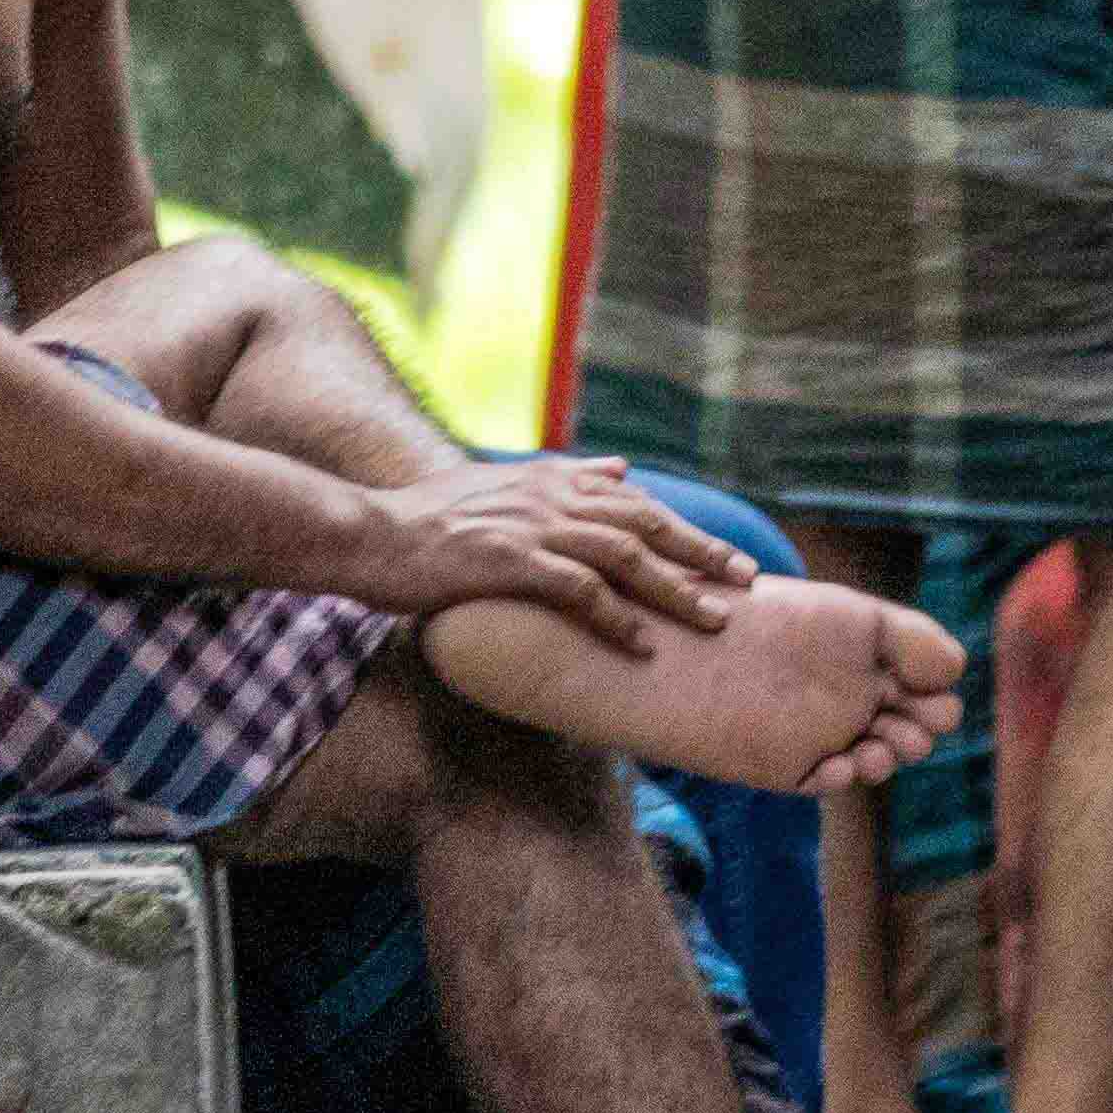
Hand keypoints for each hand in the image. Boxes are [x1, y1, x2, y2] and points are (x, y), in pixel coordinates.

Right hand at [343, 457, 753, 652]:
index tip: (725, 556)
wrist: (366, 532)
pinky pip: (578, 591)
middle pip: (645, 522)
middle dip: (701, 551)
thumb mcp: (502, 485)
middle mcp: (548, 496)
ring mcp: (531, 527)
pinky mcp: (509, 561)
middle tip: (746, 580)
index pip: (635, 501)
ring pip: (624, 556)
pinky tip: (643, 644)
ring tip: (713, 619)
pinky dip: (616, 617)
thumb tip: (621, 468)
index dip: (685, 528)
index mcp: (550, 479)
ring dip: (674, 588)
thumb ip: (564, 480)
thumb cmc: (426, 520)